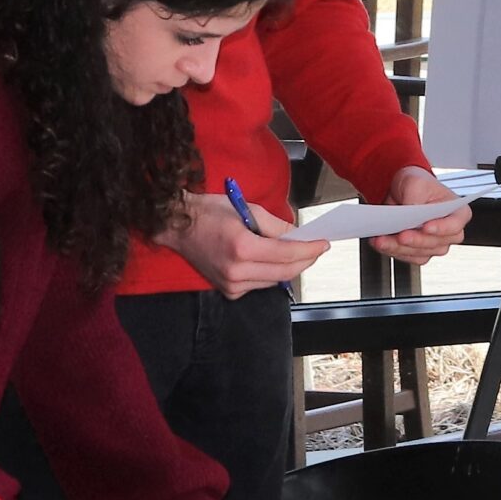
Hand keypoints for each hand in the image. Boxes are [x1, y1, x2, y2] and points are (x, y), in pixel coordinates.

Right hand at [167, 192, 326, 297]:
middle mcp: (237, 271)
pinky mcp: (228, 291)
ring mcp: (231, 284)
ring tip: (300, 251)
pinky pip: (260, 284)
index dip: (310, 249)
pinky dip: (272, 273)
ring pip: (274, 280)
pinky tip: (275, 260)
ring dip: (291, 267)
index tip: (324, 243)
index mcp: (242, 248)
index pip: (287, 254)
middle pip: (285, 272)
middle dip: (306, 260)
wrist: (176, 226)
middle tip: (317, 248)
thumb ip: (276, 226)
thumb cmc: (209, 212)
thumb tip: (299, 235)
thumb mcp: (246, 208)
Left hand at [371, 167, 470, 265]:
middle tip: (401, 234)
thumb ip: (415, 197)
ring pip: (420, 253)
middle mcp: (448, 232)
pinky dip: (393, 251)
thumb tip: (409, 216)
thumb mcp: (416, 182)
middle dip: (415, 240)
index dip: (442, 228)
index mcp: (458, 212)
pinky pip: (408, 257)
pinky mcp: (418, 251)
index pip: (455, 225)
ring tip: (383, 239)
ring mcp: (434, 243)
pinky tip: (382, 242)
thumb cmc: (417, 184)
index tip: (426, 227)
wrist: (402, 190)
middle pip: (436, 243)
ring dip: (399, 248)